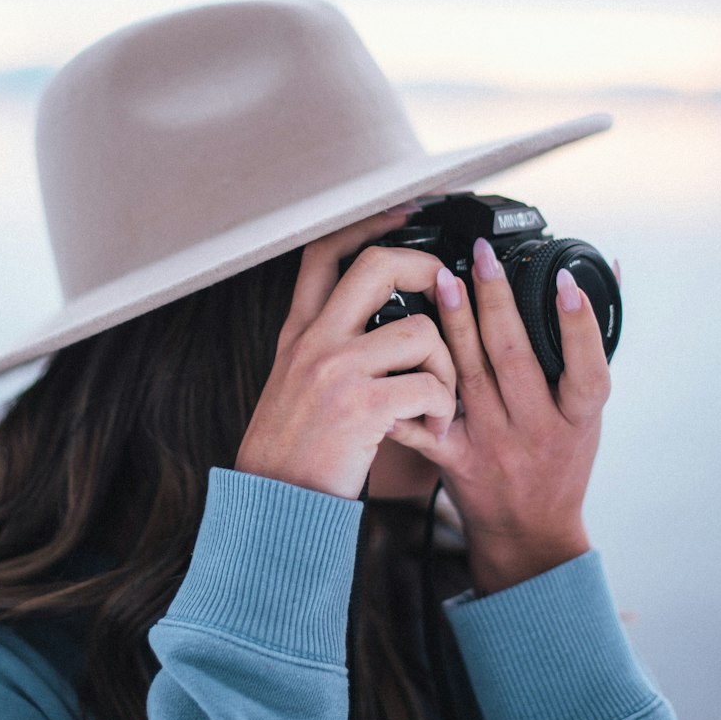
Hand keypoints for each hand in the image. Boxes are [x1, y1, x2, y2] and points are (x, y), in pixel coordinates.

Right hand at [235, 209, 457, 499]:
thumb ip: (329, 346)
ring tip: (440, 400)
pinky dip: (443, 408)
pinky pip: (428, 386)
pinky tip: (432, 428)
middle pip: (376, 267)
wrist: (273, 504)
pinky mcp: (360, 407)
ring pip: (421, 332)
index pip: (324, 253)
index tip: (403, 214)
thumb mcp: (295, 383)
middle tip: (446, 294)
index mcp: (300, 333)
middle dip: (426, 271)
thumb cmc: (293, 451)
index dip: (367, 225)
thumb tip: (382, 321)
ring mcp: (335, 371)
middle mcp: (315, 342)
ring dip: (447, 368)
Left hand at [387, 239, 611, 593]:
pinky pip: (424, 422)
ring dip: (454, 325)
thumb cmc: (560, 462)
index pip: (586, 369)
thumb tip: (604, 275)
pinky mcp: (454, 458)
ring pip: (468, 377)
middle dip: (497, 302)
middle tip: (481, 257)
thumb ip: (588, 349)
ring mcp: (492, 445)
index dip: (578, 325)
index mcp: (577, 418)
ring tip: (441, 279)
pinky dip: (407, 390)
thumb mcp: (588, 413)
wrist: (529, 535)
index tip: (564, 280)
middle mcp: (536, 429)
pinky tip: (390, 352)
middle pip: (514, 360)